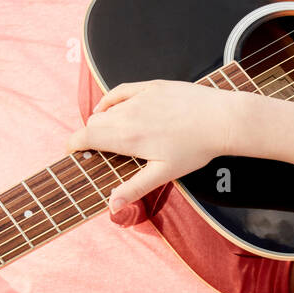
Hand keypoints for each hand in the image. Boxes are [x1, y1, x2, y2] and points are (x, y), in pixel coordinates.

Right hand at [65, 80, 245, 220]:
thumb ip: (134, 187)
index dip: (73, 144)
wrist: (220, 120)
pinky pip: (120, 92)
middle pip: (94, 124)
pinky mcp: (150, 86)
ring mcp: (139, 98)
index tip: (72, 152)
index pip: (85, 136)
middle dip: (91, 136)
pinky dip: (111, 101)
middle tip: (100, 151)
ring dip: (103, 121)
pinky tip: (113, 109)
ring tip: (114, 136)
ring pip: (107, 109)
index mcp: (127, 138)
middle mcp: (128, 114)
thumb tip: (112, 206)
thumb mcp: (163, 174)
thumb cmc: (195, 149)